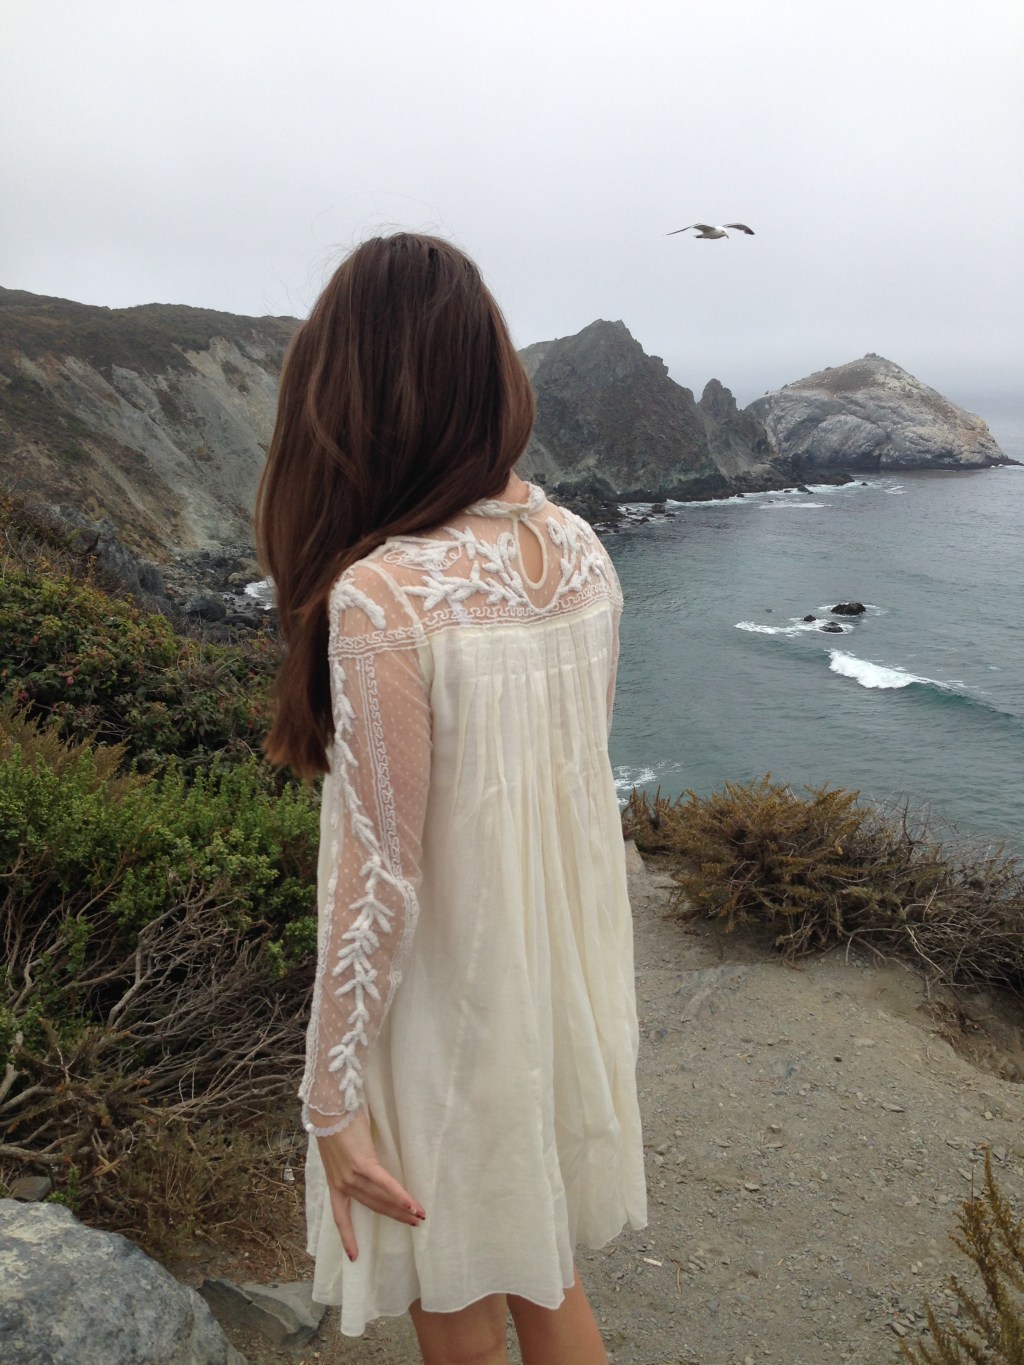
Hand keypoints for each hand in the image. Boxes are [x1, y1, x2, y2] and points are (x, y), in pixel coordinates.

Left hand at [314, 1107, 425, 1261]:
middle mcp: (342, 1183)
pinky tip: (413, 1204)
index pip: (340, 1217)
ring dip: (402, 1209)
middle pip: (372, 1206)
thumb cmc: (335, 1123)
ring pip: (380, 1198)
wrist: (328, 1108)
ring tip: (419, 1216)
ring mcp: (351, 1175)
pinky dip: (400, 1196)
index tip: (354, 1257)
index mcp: (334, 1182)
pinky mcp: (362, 1164)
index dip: (347, 1237)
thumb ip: (351, 1163)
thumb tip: (365, 1167)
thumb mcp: (340, 1150)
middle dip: (394, 1216)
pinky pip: (385, 1184)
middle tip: (413, 1223)